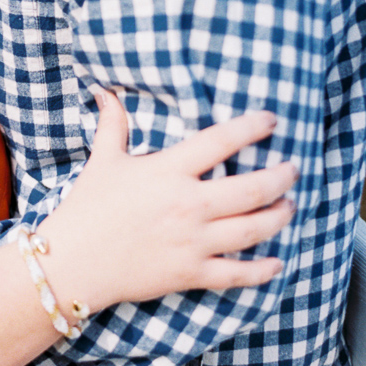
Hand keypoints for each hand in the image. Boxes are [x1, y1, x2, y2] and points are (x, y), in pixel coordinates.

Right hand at [40, 94, 296, 315]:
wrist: (72, 262)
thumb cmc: (87, 208)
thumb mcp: (102, 160)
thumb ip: (112, 124)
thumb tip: (105, 91)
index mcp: (168, 171)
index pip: (221, 141)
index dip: (252, 127)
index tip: (271, 120)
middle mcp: (188, 204)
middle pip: (252, 189)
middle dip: (281, 178)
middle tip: (292, 170)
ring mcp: (193, 241)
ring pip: (254, 229)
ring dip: (279, 216)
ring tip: (290, 206)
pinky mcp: (191, 273)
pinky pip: (238, 273)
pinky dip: (263, 269)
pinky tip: (277, 261)